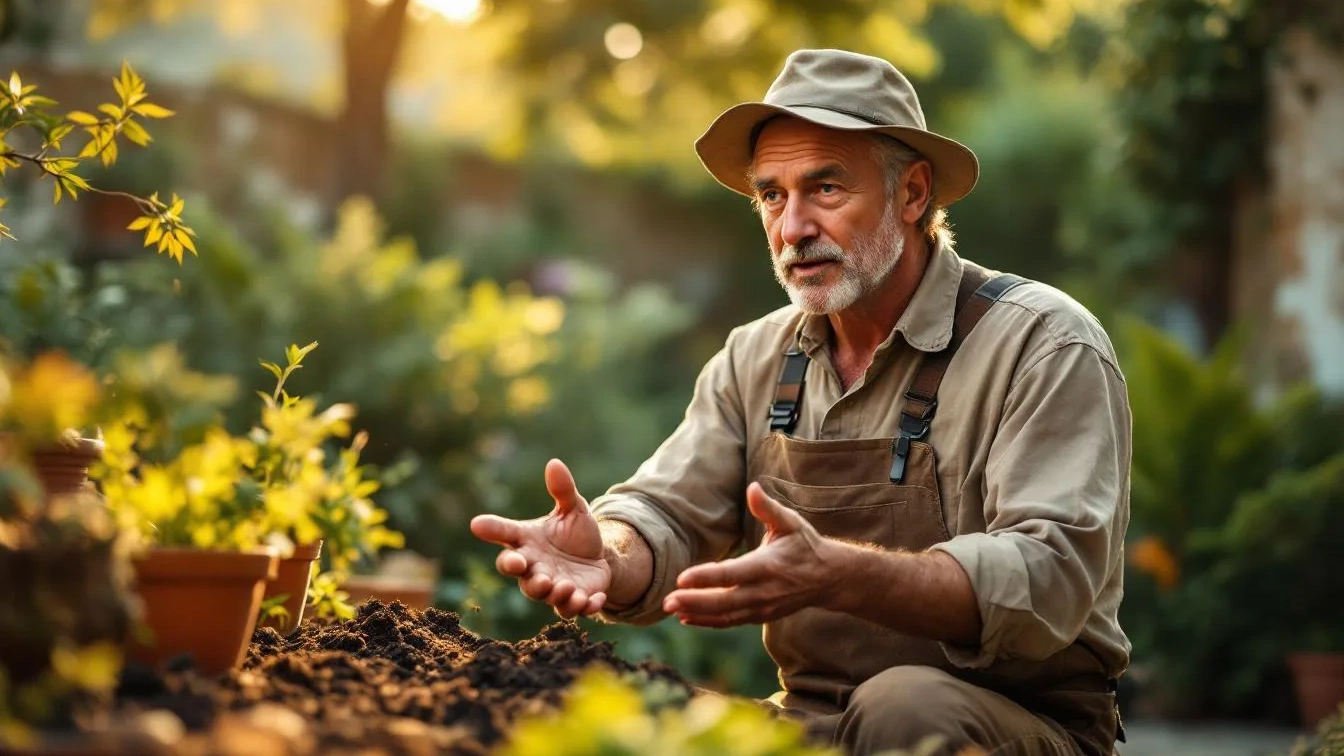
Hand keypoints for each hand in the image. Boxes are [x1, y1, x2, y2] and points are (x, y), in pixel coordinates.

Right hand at [469, 459, 609, 618]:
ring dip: (556, 595)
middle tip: (537, 574)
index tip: (477, 525)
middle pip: (524, 579)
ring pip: (548, 598)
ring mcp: (554, 588)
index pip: (506, 539)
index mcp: (528, 545)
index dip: (492, 532)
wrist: (600, 556)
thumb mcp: (573, 509)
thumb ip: (562, 490)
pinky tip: (595, 599)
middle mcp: (536, 569)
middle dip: (530, 579)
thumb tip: (554, 463)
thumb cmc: (575, 533)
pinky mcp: (575, 600)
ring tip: (566, 587)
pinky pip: (575, 609)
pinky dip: (584, 606)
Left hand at [663, 482, 842, 627]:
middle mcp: (765, 591)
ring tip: (670, 609)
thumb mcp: (790, 522)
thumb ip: (768, 508)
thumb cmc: (805, 545)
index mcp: (768, 566)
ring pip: (725, 615)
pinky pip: (731, 622)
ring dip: (697, 613)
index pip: (732, 574)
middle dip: (694, 602)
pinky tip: (686, 617)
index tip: (681, 578)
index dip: (706, 577)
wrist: (829, 578)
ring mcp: (763, 607)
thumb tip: (752, 487)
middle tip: (666, 601)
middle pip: (725, 601)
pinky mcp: (760, 615)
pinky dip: (708, 622)